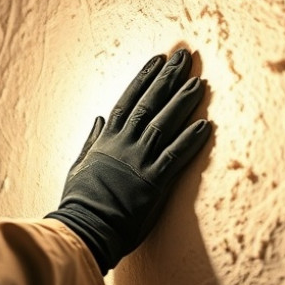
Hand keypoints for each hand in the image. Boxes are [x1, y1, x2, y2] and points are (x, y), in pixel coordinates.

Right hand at [46, 49, 210, 273]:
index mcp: (105, 139)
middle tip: (184, 57)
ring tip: (199, 83)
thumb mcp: (79, 165)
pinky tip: (206, 124)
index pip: (127, 100)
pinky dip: (191, 140)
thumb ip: (91, 140)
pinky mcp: (154, 182)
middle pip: (150, 104)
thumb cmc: (80, 200)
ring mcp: (139, 161)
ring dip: (183, 102)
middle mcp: (123, 144)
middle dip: (168, 78)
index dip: (144, 78)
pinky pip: (176, 156)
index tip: (157, 60)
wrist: (84, 227)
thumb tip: (98, 118)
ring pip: (165, 124)